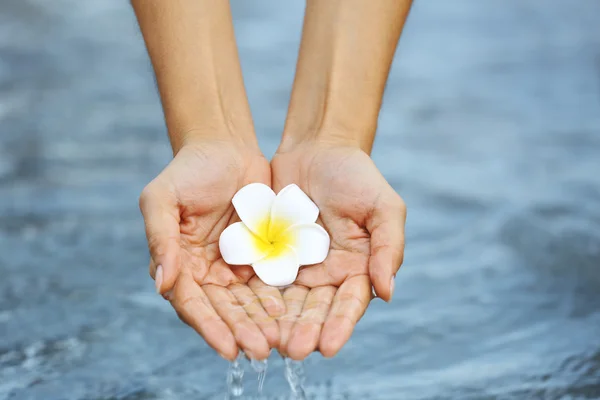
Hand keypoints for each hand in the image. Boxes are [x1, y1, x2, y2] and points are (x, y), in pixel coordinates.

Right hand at [139, 139, 283, 359]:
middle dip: (241, 331)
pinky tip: (291, 312)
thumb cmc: (189, 169)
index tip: (229, 349)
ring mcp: (233, 265)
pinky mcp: (259, 255)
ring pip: (247, 302)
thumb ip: (160, 238)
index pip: (192, 303)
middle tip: (261, 352)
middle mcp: (205, 271)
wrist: (225, 147)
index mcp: (178, 263)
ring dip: (261, 323)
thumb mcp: (163, 198)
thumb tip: (161, 283)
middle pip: (223, 309)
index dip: (209, 327)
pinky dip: (278, 298)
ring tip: (280, 342)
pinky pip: (268, 281)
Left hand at [271, 141, 405, 359]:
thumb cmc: (356, 175)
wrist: (317, 147)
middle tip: (293, 351)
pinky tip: (247, 313)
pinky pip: (262, 278)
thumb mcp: (383, 206)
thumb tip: (388, 291)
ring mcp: (297, 265)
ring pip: (287, 301)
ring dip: (279, 323)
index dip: (340, 324)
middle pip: (316, 308)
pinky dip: (256, 297)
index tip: (328, 346)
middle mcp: (326, 273)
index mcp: (356, 267)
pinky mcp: (270, 254)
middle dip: (305, 330)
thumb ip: (388, 247)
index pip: (349, 302)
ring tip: (269, 343)